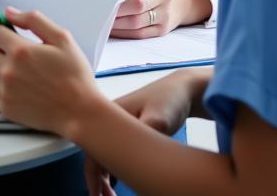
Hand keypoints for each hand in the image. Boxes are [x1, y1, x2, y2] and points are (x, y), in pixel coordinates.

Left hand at [0, 6, 101, 134]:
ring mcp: (5, 91)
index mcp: (20, 51)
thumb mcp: (62, 38)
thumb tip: (9, 12)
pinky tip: (25, 87)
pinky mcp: (6, 108)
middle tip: (21, 53)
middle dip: (1, 46)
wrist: (81, 113)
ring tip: (25, 72)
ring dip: (2, 67)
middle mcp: (9, 71)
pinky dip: (5, 86)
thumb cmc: (75, 76)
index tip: (2, 27)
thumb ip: (33, 20)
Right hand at [84, 68, 203, 194]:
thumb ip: (143, 132)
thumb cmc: (169, 100)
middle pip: (96, 153)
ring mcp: (121, 127)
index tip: (97, 194)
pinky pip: (116, 153)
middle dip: (98, 178)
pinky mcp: (131, 132)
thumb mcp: (157, 118)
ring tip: (110, 194)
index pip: (92, 148)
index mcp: (110, 117)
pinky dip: (115, 169)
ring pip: (105, 154)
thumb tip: (131, 155)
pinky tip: (119, 182)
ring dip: (106, 175)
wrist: (184, 90)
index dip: (93, 173)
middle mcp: (111, 121)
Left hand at [111, 0, 211, 37]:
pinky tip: (113, 29)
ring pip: (137, 21)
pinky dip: (123, 32)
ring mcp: (165, 14)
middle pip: (139, 4)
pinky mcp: (162, 29)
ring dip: (117, 23)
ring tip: (103, 20)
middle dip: (118, 8)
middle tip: (101, 8)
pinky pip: (140, 34)